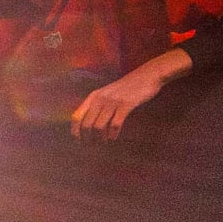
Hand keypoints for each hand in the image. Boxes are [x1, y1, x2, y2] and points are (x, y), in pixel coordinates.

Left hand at [70, 49, 189, 140]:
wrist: (147, 75)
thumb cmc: (127, 88)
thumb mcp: (107, 93)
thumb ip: (97, 105)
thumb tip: (87, 126)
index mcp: (93, 97)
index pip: (76, 117)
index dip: (75, 131)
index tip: (78, 141)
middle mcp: (100, 99)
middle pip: (86, 125)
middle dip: (87, 138)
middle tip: (92, 146)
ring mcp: (113, 101)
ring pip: (99, 126)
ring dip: (100, 139)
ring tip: (104, 143)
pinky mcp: (126, 104)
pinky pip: (115, 124)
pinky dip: (113, 134)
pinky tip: (114, 138)